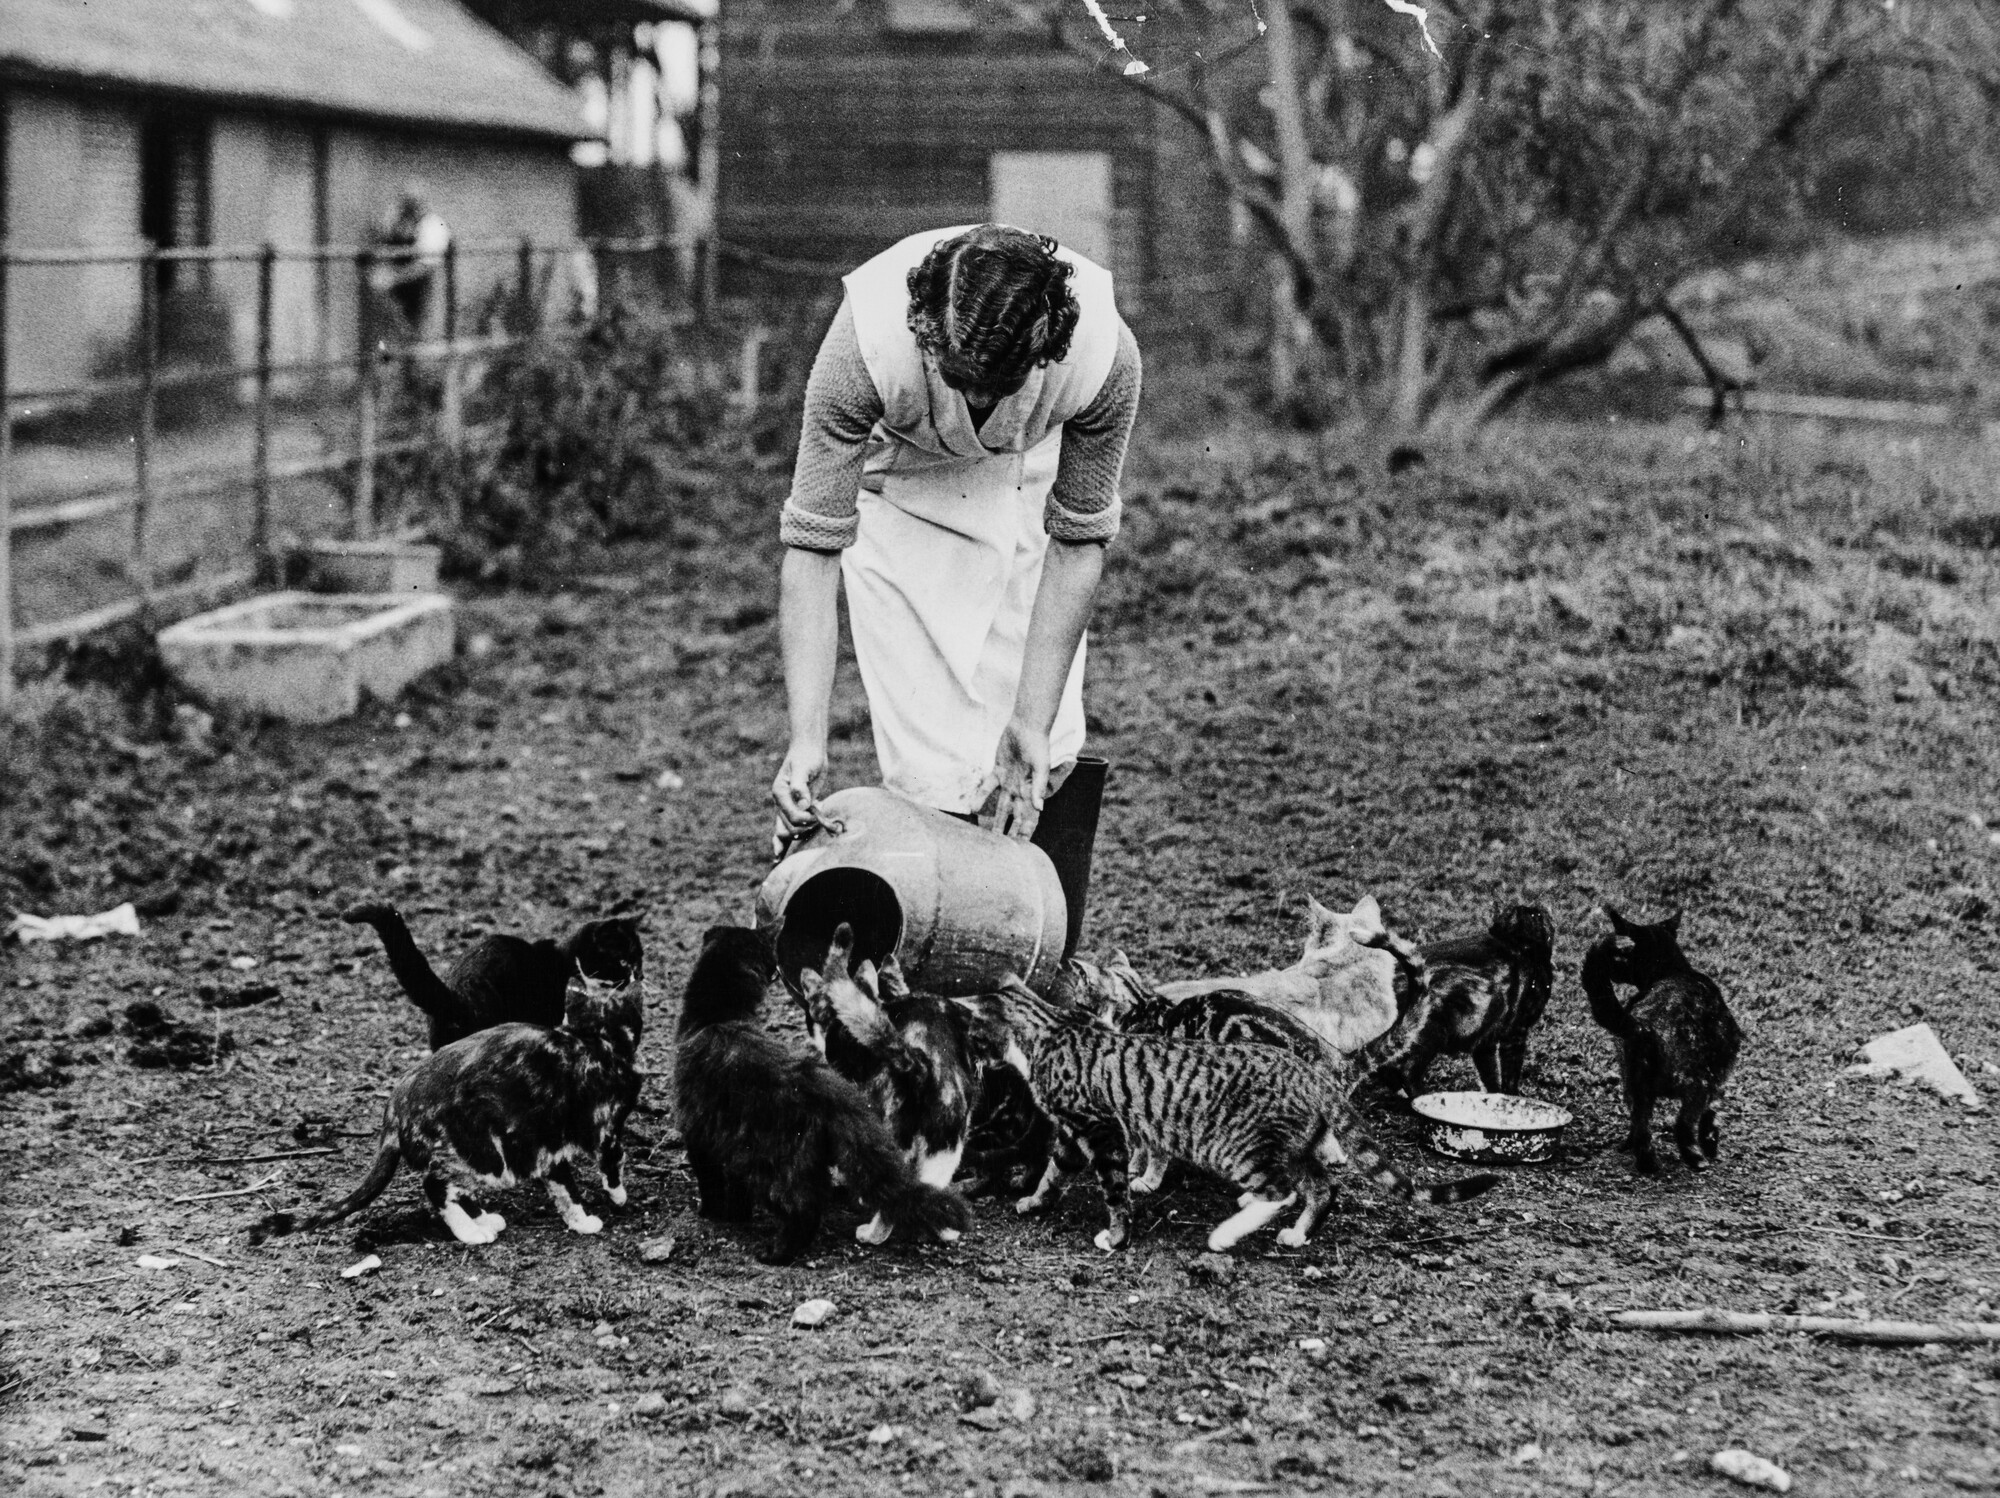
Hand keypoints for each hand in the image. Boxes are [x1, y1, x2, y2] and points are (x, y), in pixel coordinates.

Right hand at [771, 740, 827, 857]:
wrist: (809, 750)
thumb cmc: (807, 756)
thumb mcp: (804, 768)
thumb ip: (801, 787)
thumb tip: (804, 805)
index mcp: (779, 793)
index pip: (792, 816)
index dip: (807, 819)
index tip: (819, 812)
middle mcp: (780, 802)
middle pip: (790, 828)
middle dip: (807, 827)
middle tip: (821, 818)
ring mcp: (786, 807)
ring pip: (787, 832)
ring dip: (803, 833)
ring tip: (815, 827)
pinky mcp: (795, 809)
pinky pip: (787, 828)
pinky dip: (784, 843)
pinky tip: (778, 857)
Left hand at [979, 719, 1049, 839]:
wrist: (1027, 726)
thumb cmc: (1038, 745)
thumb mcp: (1041, 766)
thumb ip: (1038, 787)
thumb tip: (1040, 809)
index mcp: (1031, 790)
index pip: (1029, 816)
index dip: (1026, 831)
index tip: (1022, 847)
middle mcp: (1020, 789)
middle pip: (1014, 815)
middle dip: (1010, 831)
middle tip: (1002, 848)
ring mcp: (1008, 781)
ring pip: (1001, 805)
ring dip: (996, 820)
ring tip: (988, 835)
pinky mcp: (998, 770)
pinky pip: (988, 786)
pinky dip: (981, 796)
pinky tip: (972, 808)